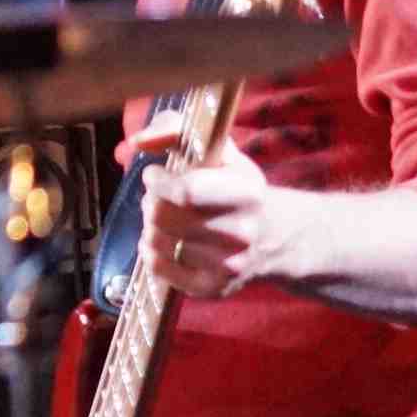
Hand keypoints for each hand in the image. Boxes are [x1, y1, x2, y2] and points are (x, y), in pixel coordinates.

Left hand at [133, 110, 283, 299]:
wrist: (279, 238)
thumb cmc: (237, 188)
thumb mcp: (220, 151)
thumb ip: (175, 129)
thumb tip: (137, 140)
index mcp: (246, 193)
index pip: (185, 191)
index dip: (158, 182)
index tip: (155, 174)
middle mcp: (240, 232)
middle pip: (163, 216)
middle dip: (150, 202)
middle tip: (159, 198)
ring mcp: (228, 264)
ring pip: (157, 241)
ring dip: (150, 226)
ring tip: (164, 219)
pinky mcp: (213, 287)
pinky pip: (159, 269)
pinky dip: (149, 252)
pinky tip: (162, 242)